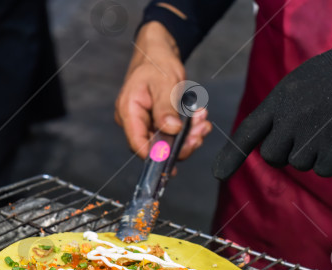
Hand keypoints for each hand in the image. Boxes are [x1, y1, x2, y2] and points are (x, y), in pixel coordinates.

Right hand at [115, 22, 210, 159]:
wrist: (160, 52)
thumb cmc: (157, 63)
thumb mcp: (164, 83)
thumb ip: (166, 108)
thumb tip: (172, 130)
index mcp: (128, 111)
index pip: (138, 144)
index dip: (156, 155)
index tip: (176, 156)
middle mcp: (135, 121)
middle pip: (157, 146)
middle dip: (182, 143)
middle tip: (200, 132)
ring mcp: (147, 122)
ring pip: (169, 141)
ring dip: (189, 135)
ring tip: (202, 120)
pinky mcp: (159, 122)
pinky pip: (174, 133)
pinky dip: (189, 128)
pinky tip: (199, 117)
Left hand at [213, 28, 331, 178]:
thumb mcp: (298, 84)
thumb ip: (279, 112)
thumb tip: (270, 145)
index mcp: (278, 101)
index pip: (248, 133)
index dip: (231, 157)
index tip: (218, 175)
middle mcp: (290, 121)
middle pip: (273, 157)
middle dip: (285, 152)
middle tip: (307, 132)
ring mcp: (312, 136)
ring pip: (300, 164)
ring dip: (313, 152)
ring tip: (331, 124)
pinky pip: (322, 170)